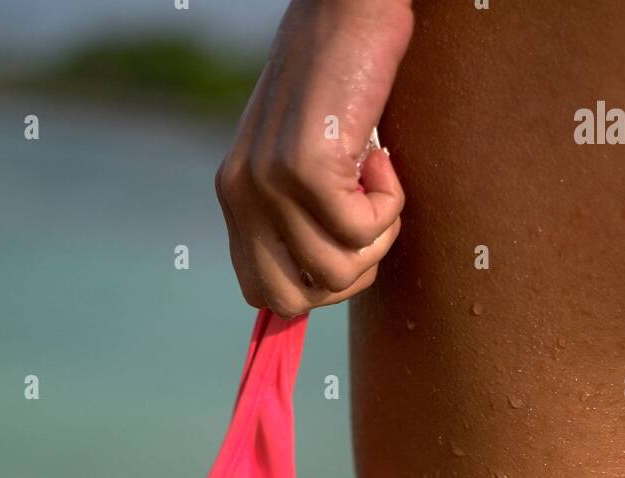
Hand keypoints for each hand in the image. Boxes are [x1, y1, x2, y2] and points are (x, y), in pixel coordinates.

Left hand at [215, 0, 413, 317]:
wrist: (351, 5)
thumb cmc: (343, 78)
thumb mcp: (303, 157)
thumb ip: (297, 215)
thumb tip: (324, 284)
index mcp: (235, 195)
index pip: (261, 293)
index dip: (315, 287)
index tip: (346, 244)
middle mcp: (241, 194)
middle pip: (294, 300)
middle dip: (346, 276)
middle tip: (367, 220)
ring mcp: (269, 183)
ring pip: (337, 270)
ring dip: (378, 235)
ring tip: (376, 177)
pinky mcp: (305, 168)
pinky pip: (362, 233)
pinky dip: (389, 203)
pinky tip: (381, 156)